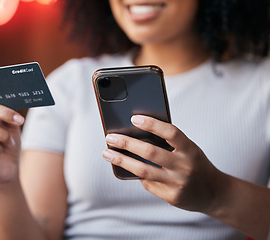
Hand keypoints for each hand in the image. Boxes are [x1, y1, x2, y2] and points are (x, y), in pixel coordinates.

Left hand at [103, 115, 222, 213]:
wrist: (215, 193)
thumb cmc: (196, 164)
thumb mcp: (189, 150)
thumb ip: (169, 143)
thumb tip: (136, 134)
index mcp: (191, 150)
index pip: (171, 132)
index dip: (152, 124)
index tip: (134, 118)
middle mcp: (185, 166)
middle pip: (150, 152)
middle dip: (127, 143)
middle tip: (110, 137)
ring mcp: (178, 183)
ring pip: (143, 171)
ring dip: (121, 160)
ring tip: (107, 153)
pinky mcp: (171, 197)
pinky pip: (148, 183)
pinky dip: (137, 174)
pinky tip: (129, 168)